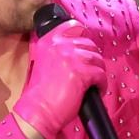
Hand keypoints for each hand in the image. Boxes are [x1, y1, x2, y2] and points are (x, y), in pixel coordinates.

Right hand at [12, 21, 105, 138]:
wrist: (37, 111)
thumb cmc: (41, 93)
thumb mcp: (44, 62)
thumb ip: (58, 51)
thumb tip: (80, 50)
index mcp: (48, 41)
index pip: (73, 26)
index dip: (82, 36)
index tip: (84, 48)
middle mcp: (59, 45)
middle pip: (89, 44)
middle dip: (92, 59)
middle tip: (89, 72)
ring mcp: (71, 58)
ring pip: (97, 59)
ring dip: (98, 72)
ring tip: (93, 83)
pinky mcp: (81, 72)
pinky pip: (101, 74)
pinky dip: (101, 84)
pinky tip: (96, 91)